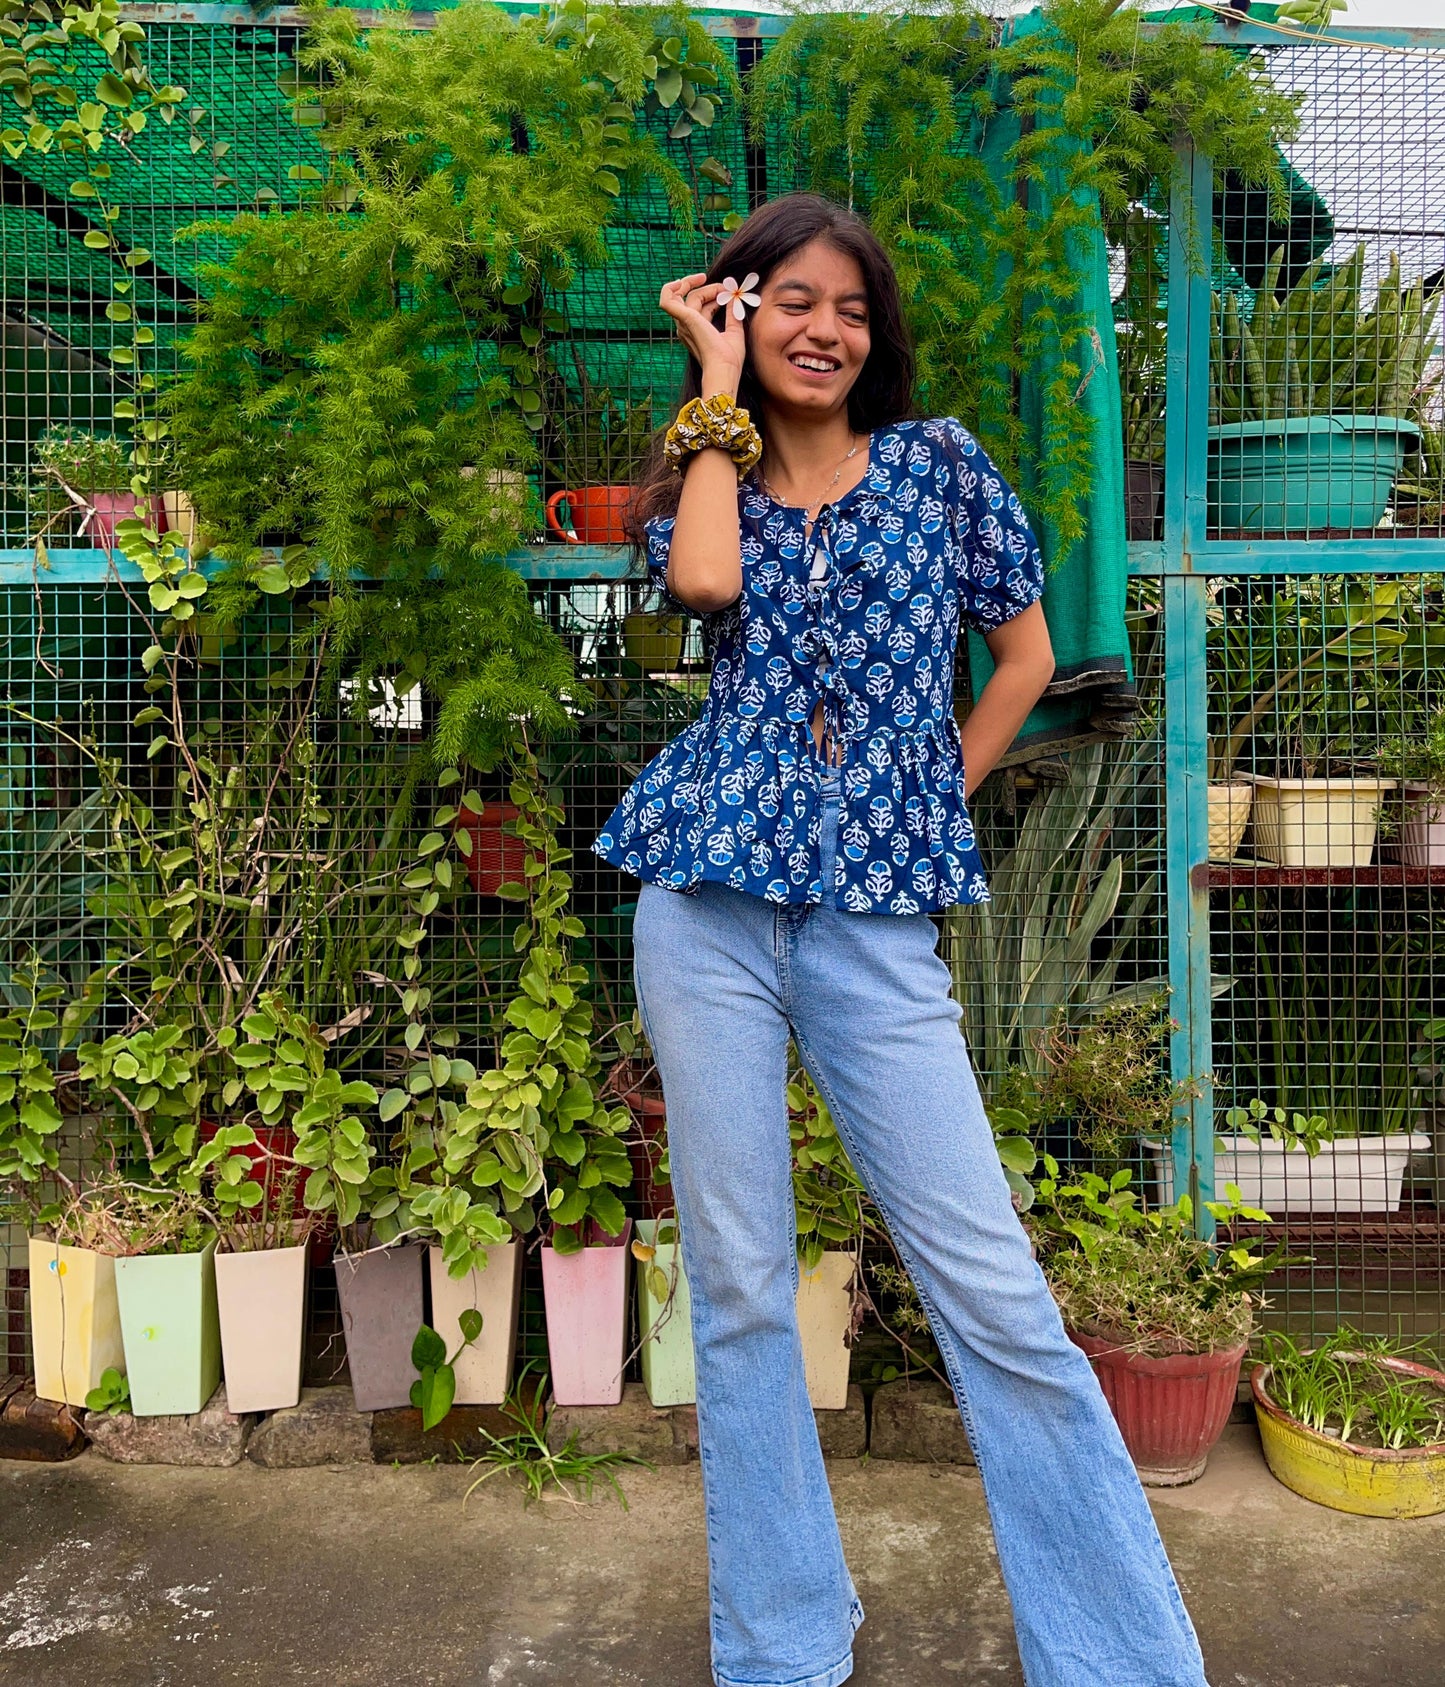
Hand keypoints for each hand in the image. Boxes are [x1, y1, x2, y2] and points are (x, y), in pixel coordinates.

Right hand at [659, 273, 745, 397]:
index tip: (726, 293)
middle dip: (708, 289)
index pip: (700, 307)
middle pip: (692, 298)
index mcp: (696, 331)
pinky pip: (667, 300)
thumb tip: (733, 297)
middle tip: (724, 287)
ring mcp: (683, 323)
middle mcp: (686, 327)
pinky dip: (669, 288)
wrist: (724, 368)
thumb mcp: (735, 330)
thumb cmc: (730, 358)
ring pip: (686, 296)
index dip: (712, 295)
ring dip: (704, 288)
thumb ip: (733, 313)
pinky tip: (681, 281)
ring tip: (721, 289)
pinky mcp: (684, 319)